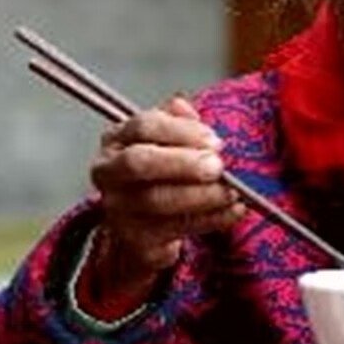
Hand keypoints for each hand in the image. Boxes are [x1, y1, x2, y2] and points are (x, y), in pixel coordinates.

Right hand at [85, 97, 240, 297]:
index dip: (180, 131)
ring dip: (202, 195)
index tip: (214, 140)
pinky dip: (211, 219)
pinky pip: (177, 228)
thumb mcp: (167, 140)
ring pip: (157, 199)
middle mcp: (109, 172)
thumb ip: (177, 121)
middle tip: (218, 166)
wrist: (144, 226)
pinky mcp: (136, 238)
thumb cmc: (160, 174)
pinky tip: (233, 210)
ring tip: (232, 191)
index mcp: (116, 140)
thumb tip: (183, 105)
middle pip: (139, 162)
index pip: (142, 126)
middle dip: (183, 163)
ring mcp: (118, 207)